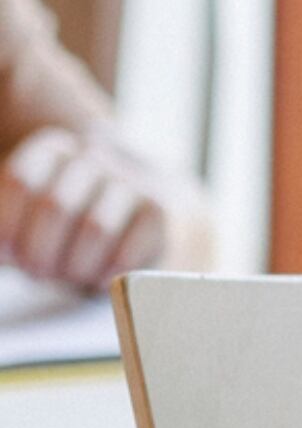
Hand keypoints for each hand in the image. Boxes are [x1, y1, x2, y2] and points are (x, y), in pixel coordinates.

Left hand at [0, 127, 188, 289]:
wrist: (152, 218)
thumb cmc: (74, 224)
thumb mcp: (32, 216)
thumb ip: (7, 228)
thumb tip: (1, 250)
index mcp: (53, 151)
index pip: (19, 180)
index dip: (6, 226)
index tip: (7, 254)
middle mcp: (94, 157)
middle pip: (55, 206)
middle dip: (39, 251)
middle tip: (39, 272)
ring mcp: (132, 180)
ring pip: (95, 228)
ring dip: (74, 266)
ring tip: (71, 275)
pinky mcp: (161, 210)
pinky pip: (128, 248)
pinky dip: (108, 272)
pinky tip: (101, 277)